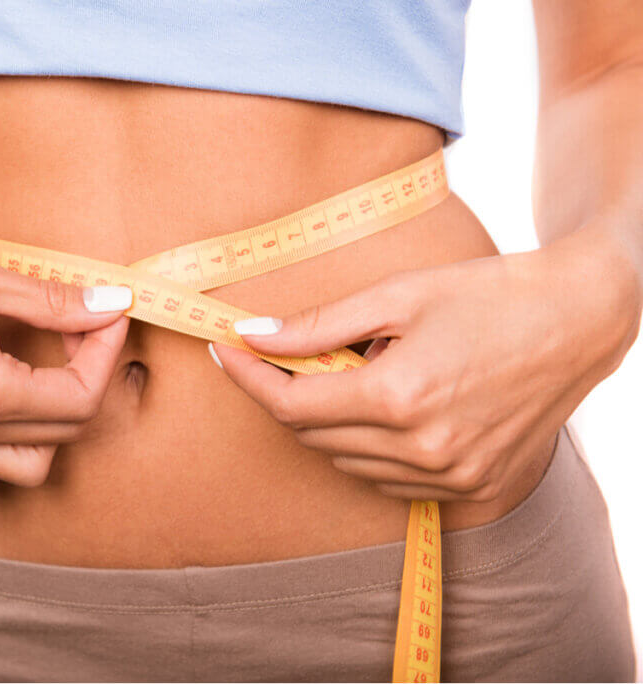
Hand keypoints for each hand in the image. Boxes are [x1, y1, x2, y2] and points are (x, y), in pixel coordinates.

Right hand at [0, 212, 131, 499]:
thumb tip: (111, 302)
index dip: (106, 351)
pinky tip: (2, 408)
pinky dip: (2, 454)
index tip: (107, 311)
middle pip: (65, 430)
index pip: (81, 397)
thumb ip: (52, 302)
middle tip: (84, 325)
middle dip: (89, 376)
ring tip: (49, 369)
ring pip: (28, 464)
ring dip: (55, 424)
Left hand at [211, 231, 639, 501]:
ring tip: (362, 370)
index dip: (250, 378)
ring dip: (330, 420)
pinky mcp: (470, 486)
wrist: (579, 320)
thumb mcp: (397, 295)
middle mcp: (422, 448)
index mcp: (400, 397)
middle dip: (287, 394)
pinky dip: (367, 445)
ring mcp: (449, 475)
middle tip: (287, 352)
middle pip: (313, 435)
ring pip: (345, 460)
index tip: (228, 351)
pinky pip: (385, 477)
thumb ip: (318, 324)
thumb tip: (252, 334)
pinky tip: (387, 406)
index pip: (291, 405)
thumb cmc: (489, 295)